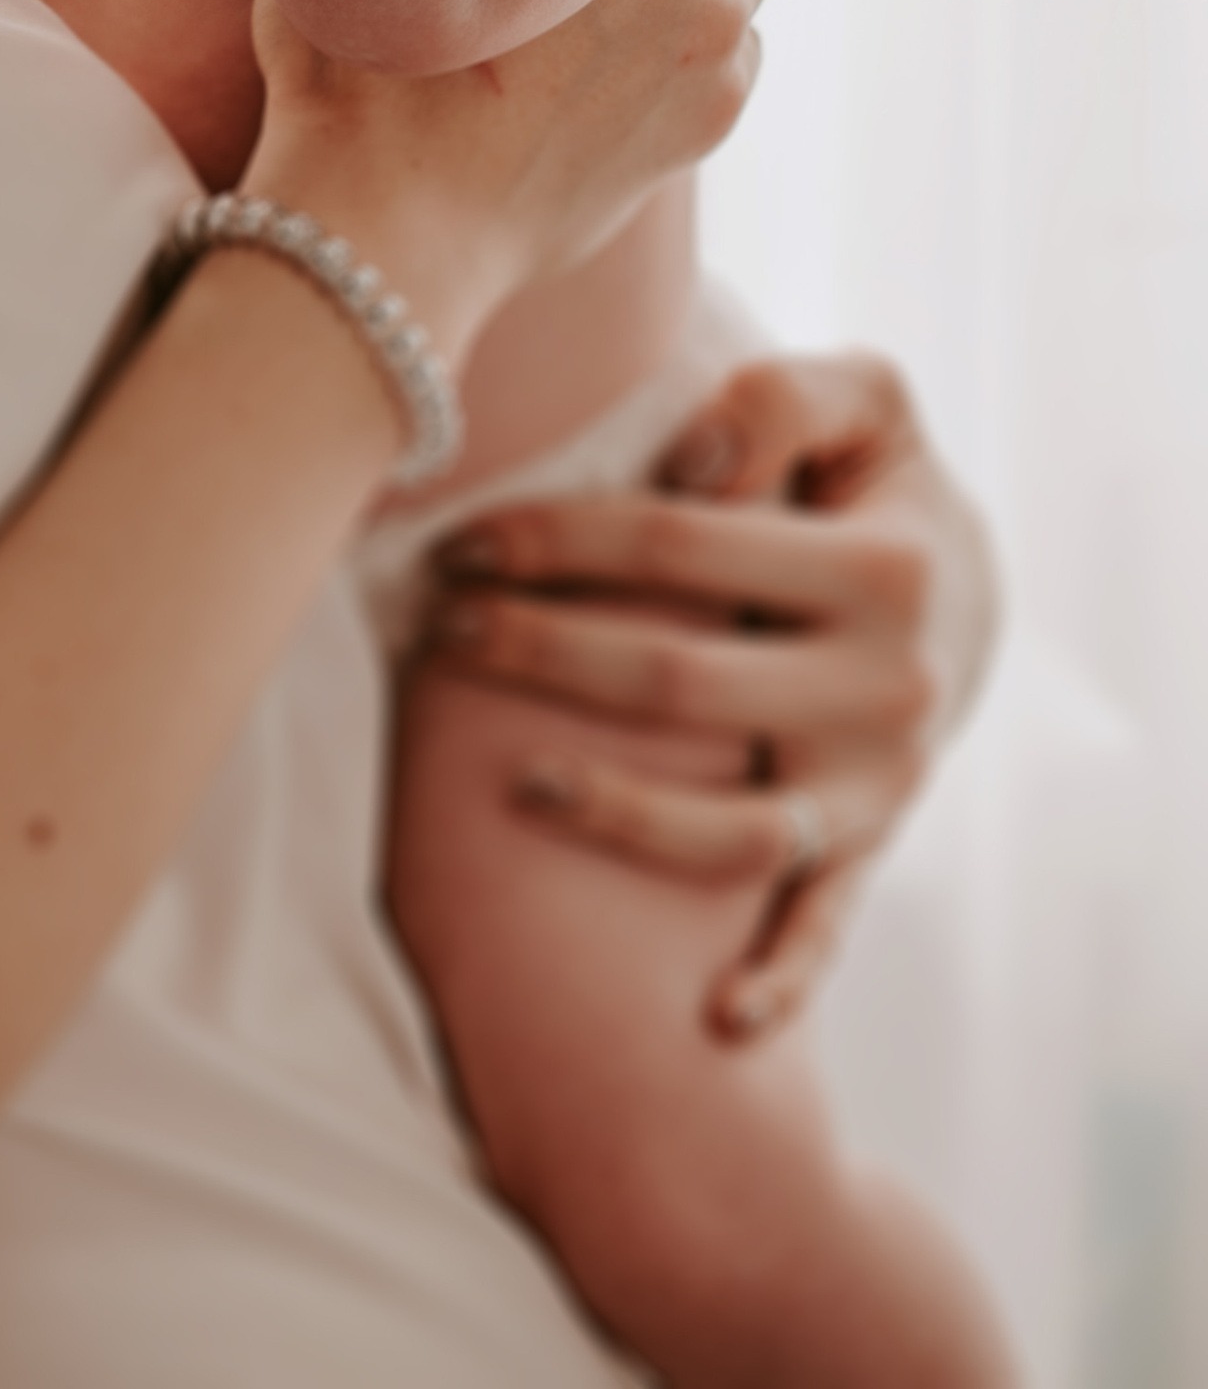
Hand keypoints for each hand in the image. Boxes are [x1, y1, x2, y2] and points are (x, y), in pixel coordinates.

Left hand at [418, 348, 995, 1038]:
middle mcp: (887, 689)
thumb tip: (687, 459)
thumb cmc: (873, 474)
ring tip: (515, 780)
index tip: (462, 539)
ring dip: (616, 814)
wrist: (974, 588)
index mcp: (880, 569)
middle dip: (542, 654)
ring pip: (735, 829)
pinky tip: (718, 1020)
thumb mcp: (863, 398)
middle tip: (445, 629)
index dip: (555, 538)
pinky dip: (782, 982)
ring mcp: (880, 782)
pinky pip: (824, 926)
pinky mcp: (874, 844)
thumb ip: (784, 401)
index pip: (675, 546)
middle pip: (676, 682)